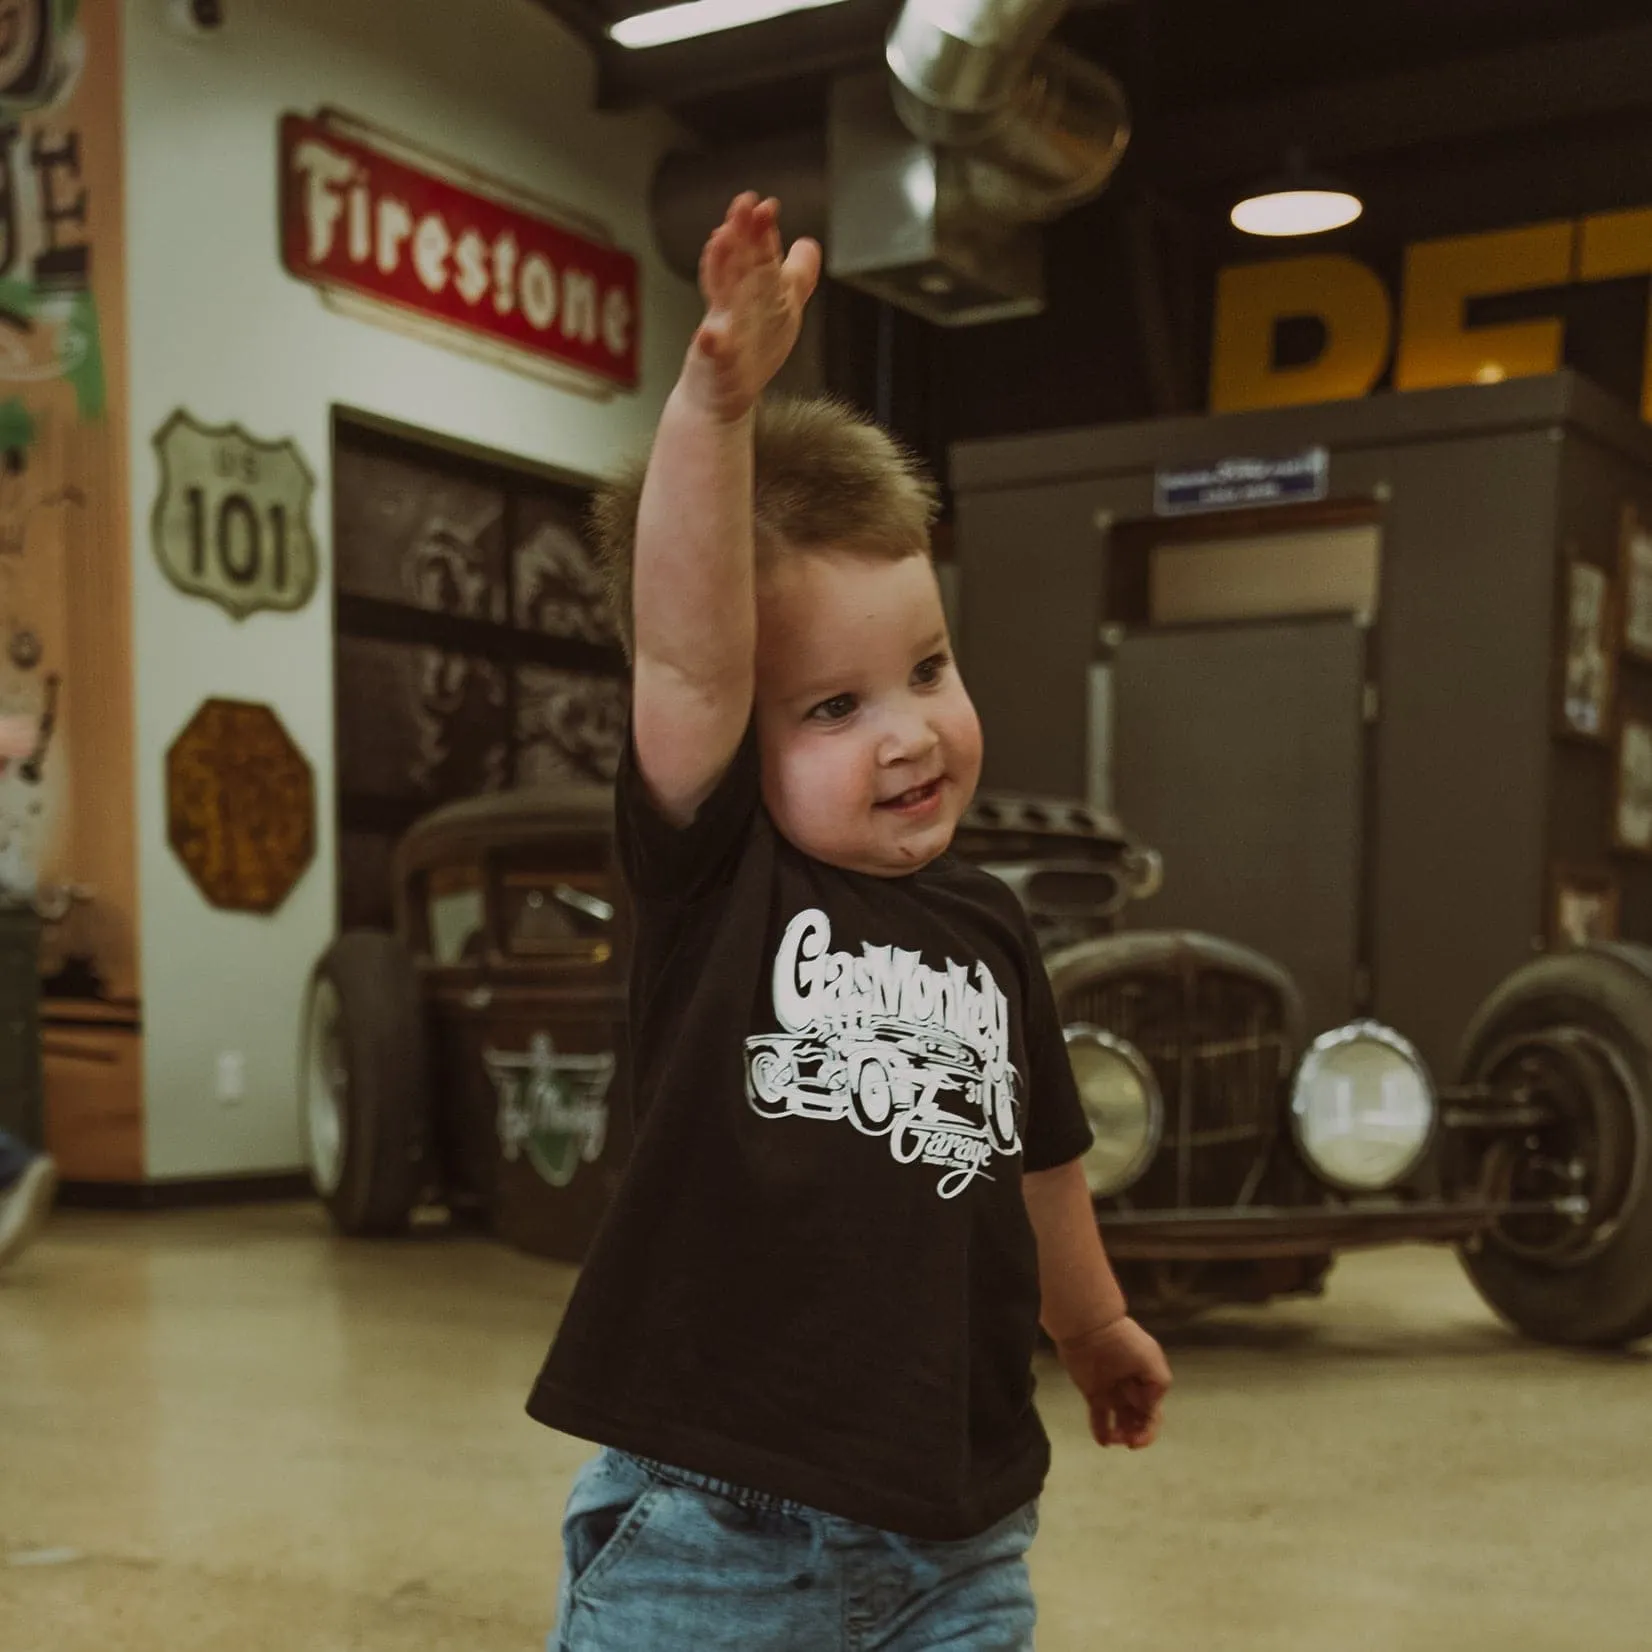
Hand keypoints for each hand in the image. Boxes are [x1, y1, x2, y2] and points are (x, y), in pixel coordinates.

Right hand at [683, 192, 820, 421]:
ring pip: (722, 294)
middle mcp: (735, 304)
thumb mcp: (780, 310)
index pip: (758, 255)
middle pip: (740, 265)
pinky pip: (713, 350)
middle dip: (742, 235)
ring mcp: (723, 330)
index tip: (767, 206)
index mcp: (753, 292)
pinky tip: (710, 335)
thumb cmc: (749, 351)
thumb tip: (809, 243)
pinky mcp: (715, 362)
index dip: (762, 231)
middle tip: (745, 205)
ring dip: (719, 265)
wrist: (722, 395)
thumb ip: (796, 276)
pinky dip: (712, 342)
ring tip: (720, 240)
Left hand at [1056, 1316, 1171, 1448]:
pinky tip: (1103, 1441)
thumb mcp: (1150, 1359)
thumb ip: (1158, 1385)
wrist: (1090, 1329)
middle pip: (1139, 1421)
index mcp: (1149, 1383)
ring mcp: (1113, 1392)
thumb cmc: (1123, 1341)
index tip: (1136, 1436)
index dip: (1148, 1429)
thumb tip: (1150, 1407)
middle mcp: (1133, 1390)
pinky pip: (1100, 1417)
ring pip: (1121, 1422)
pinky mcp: (1093, 1393)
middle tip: (1128, 1441)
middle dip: (1137, 1434)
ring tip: (1113, 1438)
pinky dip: (1102, 1431)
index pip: (1153, 1414)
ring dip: (1121, 1435)